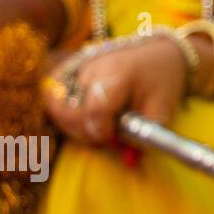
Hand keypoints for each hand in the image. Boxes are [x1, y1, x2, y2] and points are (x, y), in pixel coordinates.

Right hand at [42, 36, 188, 144]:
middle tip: (105, 136)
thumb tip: (129, 161)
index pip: (95, 110)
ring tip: (95, 126)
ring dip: (70, 124)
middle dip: (83, 132)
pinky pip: (51, 92)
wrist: (160, 51)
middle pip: (69, 109)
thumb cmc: (162, 80)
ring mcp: (78, 66)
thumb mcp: (161, 108)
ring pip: (55, 103)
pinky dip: (60, 110)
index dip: (101, 132)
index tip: (114, 139)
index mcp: (119, 74)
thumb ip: (144, 135)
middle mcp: (93, 67)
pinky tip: (80, 117)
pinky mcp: (69, 67)